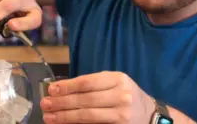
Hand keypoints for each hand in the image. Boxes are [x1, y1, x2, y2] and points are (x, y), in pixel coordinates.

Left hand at [40, 71, 154, 123]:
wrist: (151, 116)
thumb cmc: (127, 96)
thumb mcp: (115, 83)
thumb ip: (93, 85)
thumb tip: (61, 90)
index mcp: (118, 79)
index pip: (88, 82)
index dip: (67, 86)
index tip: (51, 90)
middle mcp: (122, 96)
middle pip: (85, 100)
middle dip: (62, 102)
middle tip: (44, 104)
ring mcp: (122, 114)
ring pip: (88, 116)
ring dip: (65, 117)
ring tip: (49, 117)